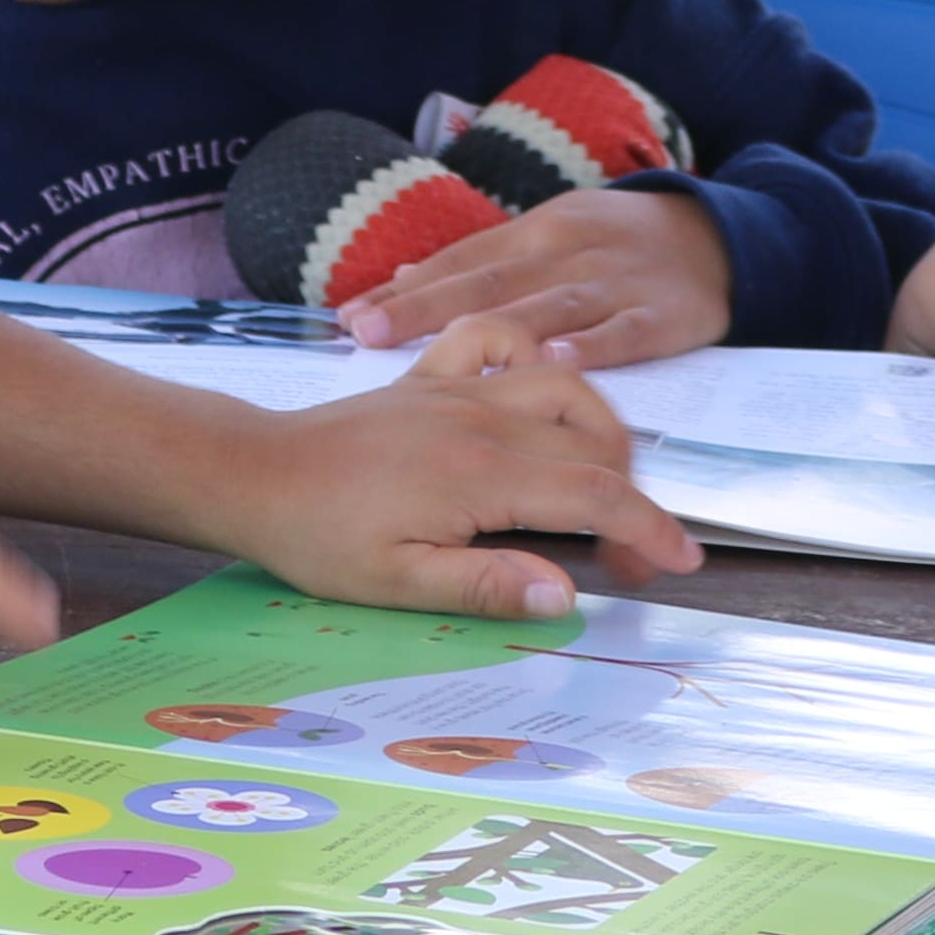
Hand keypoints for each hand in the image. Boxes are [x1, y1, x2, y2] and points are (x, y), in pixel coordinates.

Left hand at [220, 316, 698, 617]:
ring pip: (565, 385)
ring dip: (604, 428)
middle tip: (636, 556)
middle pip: (594, 445)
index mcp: (480, 475)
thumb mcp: (398, 584)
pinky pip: (495, 340)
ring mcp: (457, 389)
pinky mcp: (430, 377)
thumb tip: (564, 595)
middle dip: (634, 499)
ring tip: (607, 482)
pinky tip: (540, 393)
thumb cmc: (319, 537)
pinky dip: (532, 356)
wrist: (253, 475)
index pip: (595, 496)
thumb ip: (485, 586)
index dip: (650, 527)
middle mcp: (480, 419)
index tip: (682, 561)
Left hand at [337, 184, 735, 370]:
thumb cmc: (612, 247)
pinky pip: (623, 334)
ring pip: (548, 310)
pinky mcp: (661, 316)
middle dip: (424, 309)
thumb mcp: (547, 235)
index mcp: (533, 236)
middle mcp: (564, 254)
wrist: (718, 240)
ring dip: (495, 335)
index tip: (349, 318)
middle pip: (488, 286)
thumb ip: (480, 261)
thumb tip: (403, 275)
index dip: (404, 291)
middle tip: (368, 332)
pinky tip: (558, 364)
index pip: (457, 263)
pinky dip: (593, 347)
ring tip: (441, 357)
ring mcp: (613, 284)